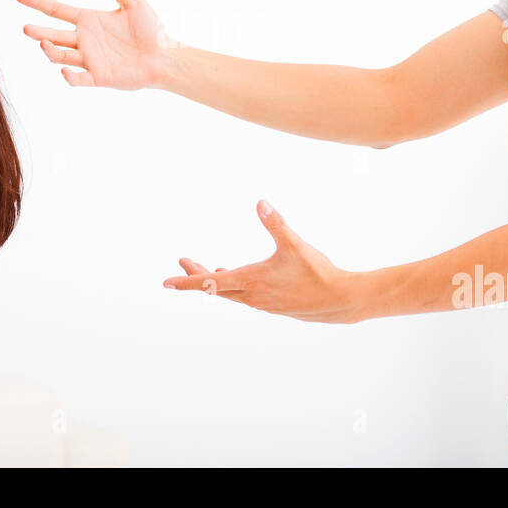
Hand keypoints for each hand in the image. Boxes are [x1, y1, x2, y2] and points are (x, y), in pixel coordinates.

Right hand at [16, 0, 176, 89]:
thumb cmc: (149, 30)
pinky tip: (65, 72)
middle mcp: (84, 40)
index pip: (56, 10)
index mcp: (88, 20)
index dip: (37, 3)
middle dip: (39, 32)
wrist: (164, 56)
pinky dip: (71, 77)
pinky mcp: (99, 77)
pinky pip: (81, 79)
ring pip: (62, 55)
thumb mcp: (134, 3)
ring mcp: (90, 59)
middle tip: (26, 28)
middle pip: (54, 35)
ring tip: (42, 43)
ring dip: (51, 51)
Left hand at [162, 200, 365, 323]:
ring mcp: (262, 303)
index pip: (210, 282)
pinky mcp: (272, 305)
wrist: (339, 302)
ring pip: (230, 293)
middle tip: (182, 262)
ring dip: (215, 280)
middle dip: (196, 275)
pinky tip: (235, 278)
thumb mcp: (294, 245)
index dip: (187, 281)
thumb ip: (275, 223)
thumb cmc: (317, 273)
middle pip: (215, 288)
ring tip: (203, 268)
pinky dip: (232, 286)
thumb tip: (260, 202)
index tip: (167, 282)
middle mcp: (252, 296)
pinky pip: (243, 296)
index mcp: (252, 281)